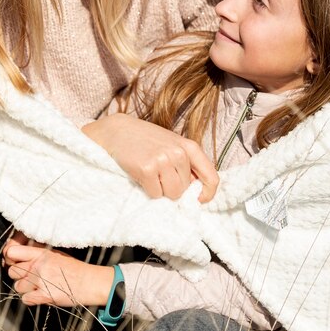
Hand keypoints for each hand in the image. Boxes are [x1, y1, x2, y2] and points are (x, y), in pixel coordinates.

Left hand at [2, 242, 112, 306]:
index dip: (10, 258)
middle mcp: (38, 266)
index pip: (12, 252)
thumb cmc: (73, 268)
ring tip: (38, 287)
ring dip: (25, 289)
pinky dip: (31, 299)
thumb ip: (36, 254)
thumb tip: (18, 254)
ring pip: (18, 287)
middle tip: (30, 277)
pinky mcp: (45, 296)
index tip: (15, 262)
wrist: (89, 282)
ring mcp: (41, 281)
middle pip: (12, 271)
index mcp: (40, 254)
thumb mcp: (54, 254)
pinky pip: (25, 299)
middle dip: (19, 275)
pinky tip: (40, 295)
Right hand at [83, 113, 218, 201]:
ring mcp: (162, 160)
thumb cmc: (146, 140)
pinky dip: (149, 190)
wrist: (117, 131)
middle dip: (173, 187)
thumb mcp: (172, 145)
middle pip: (186, 189)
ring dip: (161, 190)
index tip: (198, 199)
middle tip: (159, 174)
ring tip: (151, 175)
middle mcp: (179, 153)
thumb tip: (196, 191)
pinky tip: (142, 175)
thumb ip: (187, 164)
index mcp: (190, 147)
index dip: (207, 193)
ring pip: (172, 194)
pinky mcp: (146, 169)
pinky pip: (156, 194)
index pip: (211, 178)